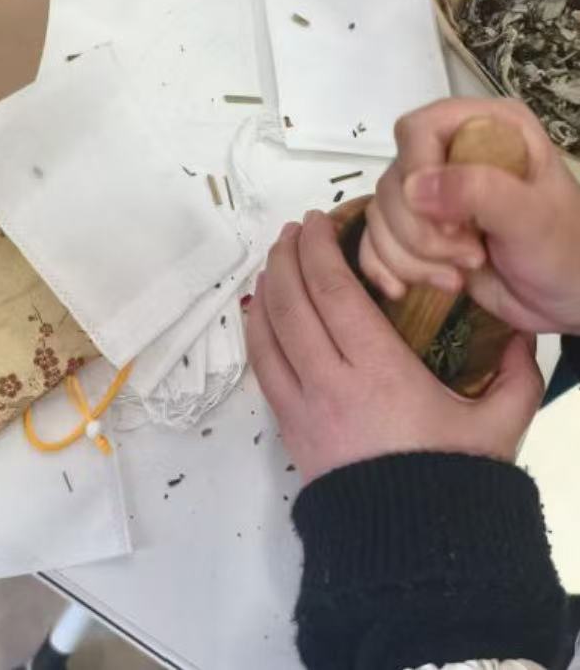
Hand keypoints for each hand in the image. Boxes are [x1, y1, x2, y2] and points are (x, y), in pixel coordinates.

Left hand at [247, 211, 542, 483]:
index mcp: (380, 371)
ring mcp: (302, 407)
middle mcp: (331, 382)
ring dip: (266, 289)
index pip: (334, 293)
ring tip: (272, 261)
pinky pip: (261, 368)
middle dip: (287, 258)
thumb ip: (515, 376)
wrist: (409, 555)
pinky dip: (256, 332)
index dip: (318, 250)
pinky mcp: (289, 429)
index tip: (316, 221)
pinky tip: (260, 313)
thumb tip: (522, 334)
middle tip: (292, 231)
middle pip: (293, 303)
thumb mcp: (498, 427)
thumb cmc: (452, 481)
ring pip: (268, 333)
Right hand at [360, 98, 579, 334]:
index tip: (450, 221)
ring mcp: (430, 195)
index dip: (420, 174)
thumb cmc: (564, 251)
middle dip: (422, 233)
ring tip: (458, 277)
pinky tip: (405, 289)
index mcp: (485, 128)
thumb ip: (480, 192)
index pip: (419, 130)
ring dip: (411, 258)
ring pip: (380, 215)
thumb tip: (416, 188)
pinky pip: (372, 241)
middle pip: (394, 180)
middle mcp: (450, 154)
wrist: (566, 299)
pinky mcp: (415, 232)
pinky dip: (384, 269)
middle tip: (470, 257)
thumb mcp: (533, 218)